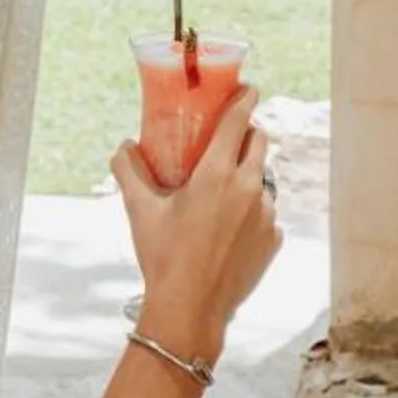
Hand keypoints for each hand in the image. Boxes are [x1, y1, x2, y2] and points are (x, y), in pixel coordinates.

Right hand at [114, 88, 280, 355]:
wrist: (190, 310)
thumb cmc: (163, 258)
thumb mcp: (140, 211)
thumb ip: (130, 172)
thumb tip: (123, 147)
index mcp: (217, 175)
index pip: (238, 121)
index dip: (245, 98)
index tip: (248, 87)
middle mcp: (249, 189)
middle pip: (260, 142)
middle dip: (248, 134)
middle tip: (230, 138)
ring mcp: (266, 216)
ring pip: (263, 180)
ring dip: (248, 177)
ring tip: (223, 193)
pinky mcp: (274, 240)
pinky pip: (267, 214)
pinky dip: (253, 212)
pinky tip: (230, 228)